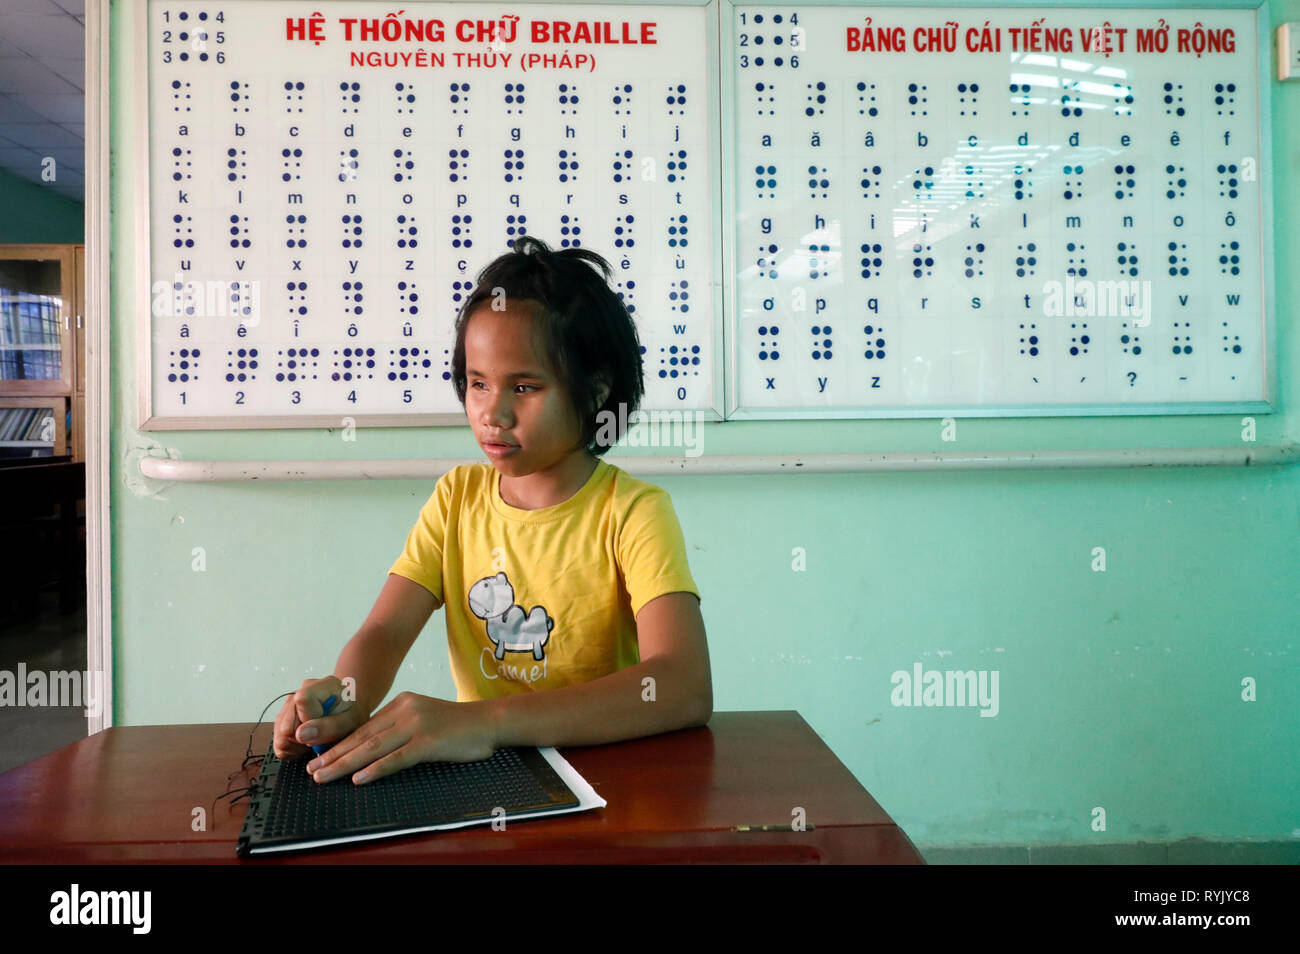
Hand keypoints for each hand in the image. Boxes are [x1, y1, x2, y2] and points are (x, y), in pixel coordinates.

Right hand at [272, 676, 365, 759]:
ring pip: (280, 734)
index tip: (322, 727)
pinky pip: (278, 741)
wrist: (348, 714)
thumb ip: (330, 727)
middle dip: (304, 738)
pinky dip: (293, 748)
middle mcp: (301, 690)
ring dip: (299, 745)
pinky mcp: (282, 717)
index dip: (309, 720)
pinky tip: (308, 741)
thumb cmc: (351, 716)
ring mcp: (289, 704)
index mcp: (322, 685)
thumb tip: (300, 734)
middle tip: (321, 737)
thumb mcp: (351, 723)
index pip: (302, 700)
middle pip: (286, 723)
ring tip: (316, 738)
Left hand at [305, 691, 497, 784]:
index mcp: (401, 703)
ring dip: (345, 763)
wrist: (488, 722)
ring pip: (373, 747)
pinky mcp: (429, 741)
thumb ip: (399, 727)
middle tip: (312, 770)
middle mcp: (405, 710)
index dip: (340, 744)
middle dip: (335, 755)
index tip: (319, 757)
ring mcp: (416, 725)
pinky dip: (376, 769)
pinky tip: (359, 778)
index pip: (364, 727)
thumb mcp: (423, 718)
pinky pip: (397, 758)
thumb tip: (370, 748)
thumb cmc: (457, 726)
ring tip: (324, 775)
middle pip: (363, 737)